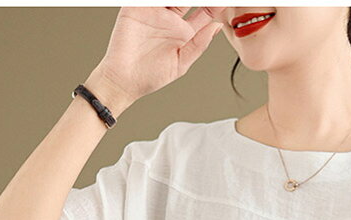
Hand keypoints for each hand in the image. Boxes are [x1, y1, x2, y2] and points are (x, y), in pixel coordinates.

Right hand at [91, 6, 226, 108]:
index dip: (216, 6)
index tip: (226, 3)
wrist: (124, 81)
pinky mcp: (137, 7)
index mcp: (184, 32)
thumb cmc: (150, 76)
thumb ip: (199, 44)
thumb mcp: (181, 63)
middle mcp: (170, 18)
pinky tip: (166, 0)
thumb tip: (217, 27)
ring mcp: (154, 11)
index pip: (204, 12)